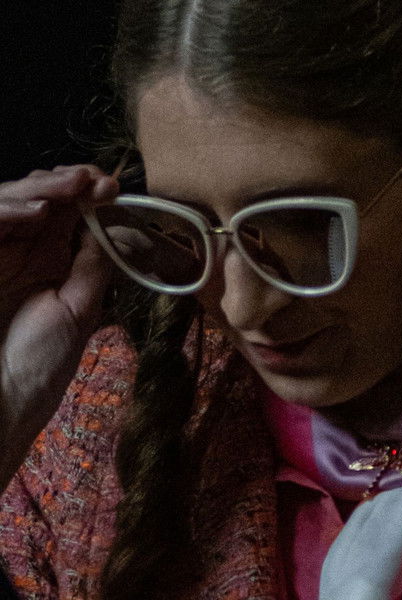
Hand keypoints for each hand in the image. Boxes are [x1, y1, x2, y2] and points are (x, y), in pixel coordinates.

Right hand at [0, 165, 117, 490]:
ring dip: (42, 191)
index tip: (113, 186)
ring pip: (12, 204)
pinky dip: (7, 214)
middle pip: (41, 201)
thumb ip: (91, 267)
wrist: (2, 400)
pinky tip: (38, 214)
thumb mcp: (78, 309)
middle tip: (94, 177)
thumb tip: (112, 228)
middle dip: (68, 184)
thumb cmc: (41, 362)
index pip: (69, 215)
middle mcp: (23, 251)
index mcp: (51, 262)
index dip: (89, 196)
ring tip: (73, 184)